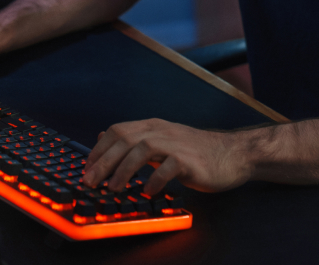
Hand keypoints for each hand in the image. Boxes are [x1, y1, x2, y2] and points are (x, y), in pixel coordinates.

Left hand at [82, 118, 253, 195]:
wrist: (232, 154)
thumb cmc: (195, 151)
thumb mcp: (163, 140)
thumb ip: (135, 139)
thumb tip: (104, 138)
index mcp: (153, 126)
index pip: (118, 131)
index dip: (99, 150)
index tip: (87, 169)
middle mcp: (162, 131)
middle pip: (125, 139)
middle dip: (104, 161)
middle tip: (90, 182)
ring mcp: (176, 144)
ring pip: (142, 149)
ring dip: (124, 170)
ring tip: (114, 189)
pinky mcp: (190, 160)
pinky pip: (168, 168)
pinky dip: (155, 179)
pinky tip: (148, 191)